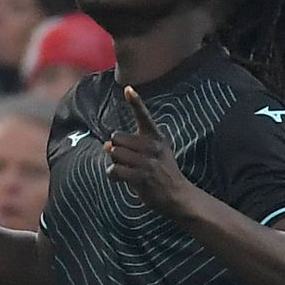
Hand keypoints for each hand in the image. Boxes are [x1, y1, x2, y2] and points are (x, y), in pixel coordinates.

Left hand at [104, 86, 193, 214]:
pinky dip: (112, 174)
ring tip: (125, 169)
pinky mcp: (142, 177)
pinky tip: (120, 178)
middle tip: (126, 159)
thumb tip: (106, 146)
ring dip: (114, 162)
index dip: (135, 102)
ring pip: (114, 154)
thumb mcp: (156, 151)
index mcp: (156, 137)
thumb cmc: (162, 171)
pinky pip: (115, 170)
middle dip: (115, 149)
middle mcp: (153, 146)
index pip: (144, 116)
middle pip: (117, 137)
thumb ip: (130, 146)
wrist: (177, 194)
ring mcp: (148, 162)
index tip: (128, 89)